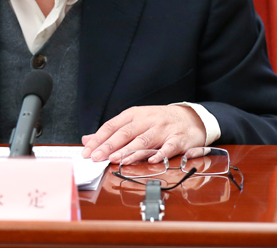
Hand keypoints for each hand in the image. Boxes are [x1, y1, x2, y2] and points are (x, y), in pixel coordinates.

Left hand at [80, 105, 205, 163]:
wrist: (190, 118)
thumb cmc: (158, 121)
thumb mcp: (134, 121)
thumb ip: (111, 132)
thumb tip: (87, 140)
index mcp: (134, 115)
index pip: (112, 126)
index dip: (99, 139)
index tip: (87, 151)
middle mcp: (147, 120)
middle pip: (125, 133)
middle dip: (109, 146)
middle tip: (96, 157)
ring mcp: (163, 129)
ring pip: (144, 140)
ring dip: (129, 150)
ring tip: (116, 159)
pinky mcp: (178, 139)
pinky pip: (169, 147)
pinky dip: (160, 154)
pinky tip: (151, 161)